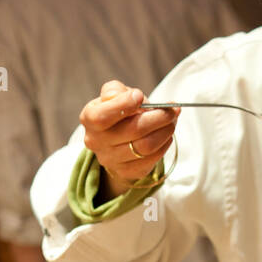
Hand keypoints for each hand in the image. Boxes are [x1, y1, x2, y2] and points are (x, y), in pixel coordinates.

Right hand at [79, 80, 179, 198]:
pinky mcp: (126, 172)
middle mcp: (96, 141)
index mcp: (89, 118)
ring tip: (172, 121)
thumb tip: (132, 96)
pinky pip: (151, 160)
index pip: (102, 117)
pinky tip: (166, 136)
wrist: (117, 140)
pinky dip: (164, 145)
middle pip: (133, 130)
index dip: (123, 105)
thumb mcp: (114, 94)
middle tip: (173, 109)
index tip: (140, 96)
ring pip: (145, 146)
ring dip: (165, 131)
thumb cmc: (118, 112)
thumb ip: (116, 90)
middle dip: (159, 117)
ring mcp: (110, 160)